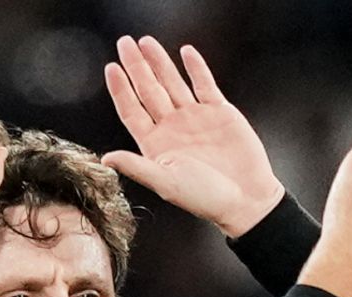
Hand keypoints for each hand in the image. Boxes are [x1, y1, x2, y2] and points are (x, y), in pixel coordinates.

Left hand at [102, 36, 284, 237]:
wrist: (246, 199)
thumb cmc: (204, 198)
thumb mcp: (166, 183)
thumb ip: (137, 166)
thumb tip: (105, 158)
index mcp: (156, 144)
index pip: (132, 110)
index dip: (121, 90)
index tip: (112, 67)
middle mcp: (172, 127)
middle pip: (149, 90)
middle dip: (136, 67)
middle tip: (124, 43)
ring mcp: (195, 118)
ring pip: (173, 83)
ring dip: (160, 62)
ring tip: (146, 42)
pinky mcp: (219, 112)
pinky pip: (205, 85)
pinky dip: (196, 68)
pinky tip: (185, 51)